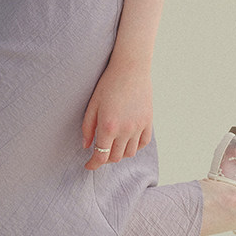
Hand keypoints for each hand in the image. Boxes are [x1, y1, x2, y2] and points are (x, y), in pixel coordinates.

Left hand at [82, 55, 153, 169]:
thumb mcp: (92, 105)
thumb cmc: (108, 84)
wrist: (131, 69)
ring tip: (113, 146)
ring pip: (129, 153)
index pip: (101, 156)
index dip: (93, 165)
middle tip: (98, 152)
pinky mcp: (148, 122)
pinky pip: (142, 144)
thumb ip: (87, 128)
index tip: (88, 166)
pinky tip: (127, 141)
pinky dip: (134, 147)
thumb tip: (87, 146)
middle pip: (115, 157)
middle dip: (104, 158)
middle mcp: (125, 130)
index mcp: (108, 126)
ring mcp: (139, 127)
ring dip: (119, 153)